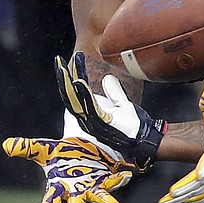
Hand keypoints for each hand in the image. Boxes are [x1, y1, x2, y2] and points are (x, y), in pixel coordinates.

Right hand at [2, 136, 132, 202]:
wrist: (84, 147)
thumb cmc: (63, 154)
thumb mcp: (45, 149)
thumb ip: (27, 148)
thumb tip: (6, 145)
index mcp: (59, 186)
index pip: (50, 201)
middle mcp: (77, 190)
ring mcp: (93, 186)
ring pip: (99, 196)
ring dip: (105, 200)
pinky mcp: (108, 178)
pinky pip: (114, 180)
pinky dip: (119, 178)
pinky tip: (125, 175)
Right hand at [55, 52, 166, 170]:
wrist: (145, 141)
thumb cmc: (134, 127)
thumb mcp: (122, 105)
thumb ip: (114, 92)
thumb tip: (107, 77)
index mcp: (90, 114)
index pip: (75, 93)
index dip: (68, 79)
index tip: (64, 63)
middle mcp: (87, 119)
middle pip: (70, 96)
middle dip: (63, 78)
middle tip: (58, 61)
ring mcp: (92, 122)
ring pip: (75, 99)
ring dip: (69, 82)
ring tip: (64, 67)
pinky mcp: (101, 123)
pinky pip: (89, 106)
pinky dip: (83, 93)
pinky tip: (79, 81)